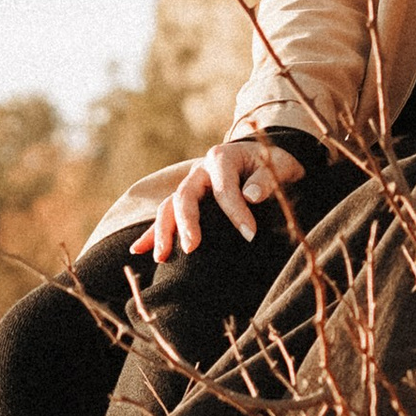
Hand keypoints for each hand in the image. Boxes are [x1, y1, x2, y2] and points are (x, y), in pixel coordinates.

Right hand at [132, 129, 304, 262]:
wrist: (262, 159)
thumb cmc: (272, 164)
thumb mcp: (278, 166)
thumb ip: (265, 179)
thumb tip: (251, 195)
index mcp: (221, 158)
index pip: (224, 188)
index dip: (236, 212)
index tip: (250, 235)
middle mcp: (199, 171)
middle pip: (185, 196)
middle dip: (187, 223)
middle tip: (191, 248)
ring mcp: (189, 186)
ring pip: (168, 207)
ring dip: (162, 232)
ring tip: (161, 257)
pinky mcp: (186, 201)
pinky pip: (164, 216)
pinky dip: (150, 232)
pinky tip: (138, 250)